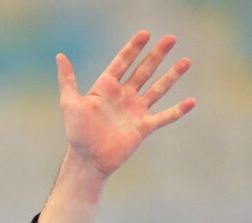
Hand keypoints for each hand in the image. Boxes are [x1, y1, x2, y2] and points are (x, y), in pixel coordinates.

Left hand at [58, 31, 195, 178]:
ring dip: (172, 75)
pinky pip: (164, 117)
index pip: (123, 62)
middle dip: (157, 54)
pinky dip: (178, 110)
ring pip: (158, 88)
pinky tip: (191, 101)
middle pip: (144, 70)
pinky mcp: (143, 127)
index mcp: (106, 87)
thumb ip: (68, 80)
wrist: (88, 160)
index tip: (145, 33)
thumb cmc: (77, 133)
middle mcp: (123, 95)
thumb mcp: (70, 103)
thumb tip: (60, 56)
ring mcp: (135, 110)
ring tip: (186, 61)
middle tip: (171, 38)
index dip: (133, 48)